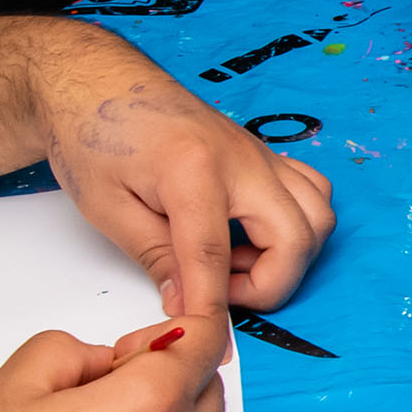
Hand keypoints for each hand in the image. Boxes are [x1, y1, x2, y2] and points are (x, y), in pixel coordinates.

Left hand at [35, 26, 334, 315]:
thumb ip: (153, 256)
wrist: (96, 80)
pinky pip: (312, 192)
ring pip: (318, 215)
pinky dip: (298, 223)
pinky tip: (252, 234)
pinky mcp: (265, 155)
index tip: (202, 332)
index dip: (210, 303)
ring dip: (290, 254)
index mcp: (193, 169)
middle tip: (219, 292)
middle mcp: (241, 160)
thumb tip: (186, 301)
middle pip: (294, 237)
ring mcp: (260, 155)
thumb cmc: (92, 134)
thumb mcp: (106, 205)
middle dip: (268, 282)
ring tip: (238, 262)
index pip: (213, 255)